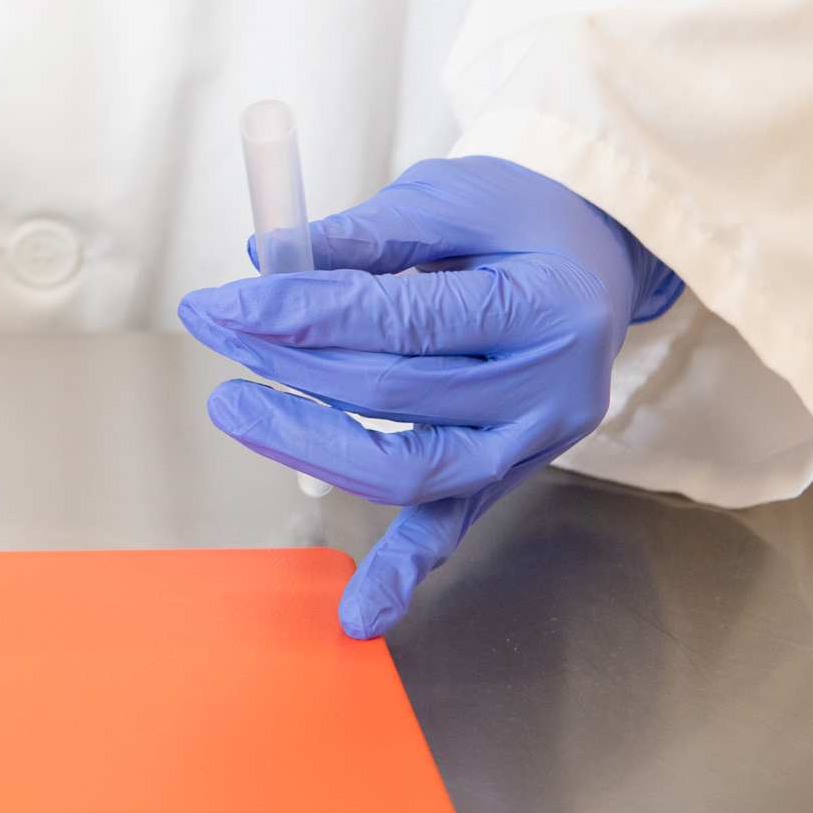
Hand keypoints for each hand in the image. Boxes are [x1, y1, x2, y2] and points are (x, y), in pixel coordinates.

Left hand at [178, 156, 680, 638]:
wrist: (597, 256)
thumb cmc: (521, 219)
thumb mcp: (454, 197)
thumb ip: (368, 235)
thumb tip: (267, 262)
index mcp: (546, 307)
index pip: (402, 322)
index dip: (301, 314)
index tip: (222, 303)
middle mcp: (551, 389)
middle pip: (395, 394)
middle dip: (289, 363)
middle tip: (215, 329)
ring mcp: (535, 444)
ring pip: (412, 468)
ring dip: (311, 445)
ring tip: (235, 407)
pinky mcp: (510, 475)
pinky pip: (451, 526)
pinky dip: (403, 570)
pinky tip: (358, 615)